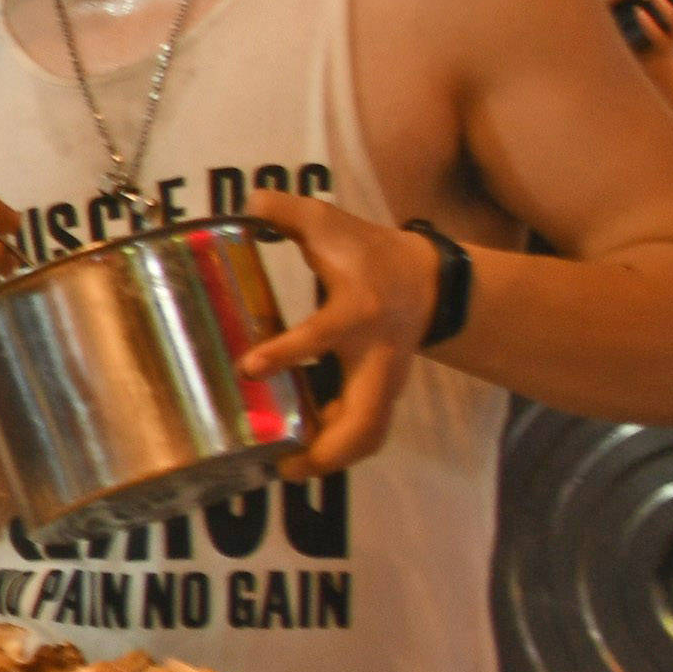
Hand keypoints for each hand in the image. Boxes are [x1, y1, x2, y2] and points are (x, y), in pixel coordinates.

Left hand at [232, 182, 434, 474]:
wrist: (427, 282)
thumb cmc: (368, 254)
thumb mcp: (330, 223)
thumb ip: (284, 211)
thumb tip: (246, 201)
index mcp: (357, 312)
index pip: (322, 336)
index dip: (287, 353)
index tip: (248, 367)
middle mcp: (375, 357)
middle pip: (366, 421)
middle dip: (328, 450)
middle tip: (282, 465)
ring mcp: (383, 383)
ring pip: (369, 437)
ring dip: (331, 460)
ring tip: (284, 470)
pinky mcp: (381, 396)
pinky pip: (364, 432)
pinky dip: (334, 449)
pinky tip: (294, 455)